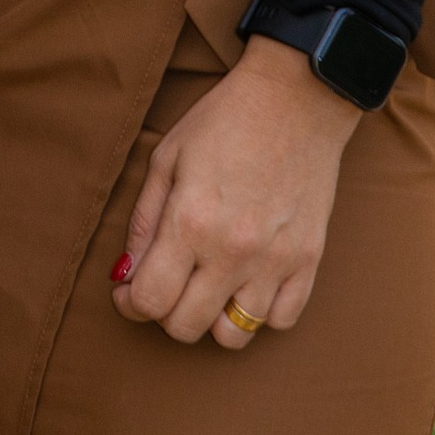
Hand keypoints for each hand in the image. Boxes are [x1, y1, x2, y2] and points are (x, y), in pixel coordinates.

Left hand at [111, 35, 363, 347]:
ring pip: (233, 336)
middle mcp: (233, 250)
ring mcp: (276, 260)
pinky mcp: (309, 261)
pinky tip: (247, 281)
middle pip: (186, 327)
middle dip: (165, 313)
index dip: (130, 303)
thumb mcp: (167, 158)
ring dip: (212, 317)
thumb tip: (125, 276)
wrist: (296, 98)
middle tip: (167, 284)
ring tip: (209, 285)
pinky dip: (260, 312)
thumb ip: (143, 222)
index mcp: (191, 221)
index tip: (130, 290)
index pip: (149, 301)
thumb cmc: (224, 121)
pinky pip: (280, 320)